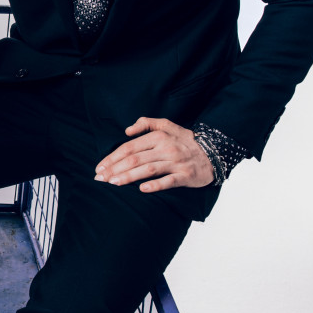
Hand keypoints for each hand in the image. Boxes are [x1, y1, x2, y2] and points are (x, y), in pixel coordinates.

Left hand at [95, 116, 214, 192]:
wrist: (212, 153)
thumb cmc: (185, 140)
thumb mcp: (167, 125)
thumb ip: (146, 123)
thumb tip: (127, 130)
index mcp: (159, 136)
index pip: (129, 147)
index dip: (112, 158)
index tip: (99, 168)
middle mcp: (166, 148)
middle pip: (135, 159)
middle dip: (114, 169)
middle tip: (100, 179)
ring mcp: (176, 163)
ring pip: (148, 170)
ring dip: (129, 177)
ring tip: (113, 184)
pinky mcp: (185, 176)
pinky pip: (168, 181)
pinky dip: (155, 185)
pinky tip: (142, 189)